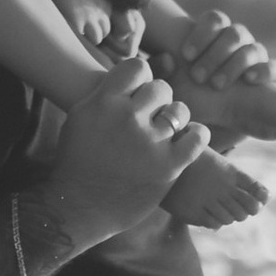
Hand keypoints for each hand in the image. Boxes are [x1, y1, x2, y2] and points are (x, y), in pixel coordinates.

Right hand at [46, 53, 207, 245]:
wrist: (78, 208)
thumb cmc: (77, 161)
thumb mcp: (80, 116)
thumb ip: (106, 93)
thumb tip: (132, 74)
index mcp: (104, 102)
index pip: (138, 67)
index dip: (142, 80)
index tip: (138, 95)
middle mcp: (127, 117)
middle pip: (161, 88)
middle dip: (158, 102)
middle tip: (152, 119)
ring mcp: (149, 142)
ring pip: (180, 110)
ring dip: (176, 119)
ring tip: (166, 132)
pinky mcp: (168, 166)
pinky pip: (198, 137)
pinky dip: (197, 135)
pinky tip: (189, 138)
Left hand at [170, 7, 275, 93]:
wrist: (216, 123)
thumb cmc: (192, 100)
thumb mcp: (172, 85)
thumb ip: (163, 71)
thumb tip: (166, 58)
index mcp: (216, 36)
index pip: (215, 19)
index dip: (201, 33)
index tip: (186, 55)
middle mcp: (240, 43)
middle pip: (234, 33)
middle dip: (215, 53)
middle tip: (197, 77)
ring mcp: (258, 58)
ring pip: (253, 48)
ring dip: (234, 64)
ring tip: (216, 84)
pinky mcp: (273, 77)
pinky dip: (264, 71)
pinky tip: (248, 80)